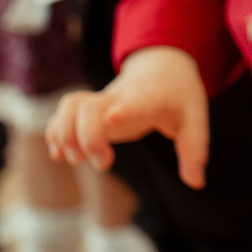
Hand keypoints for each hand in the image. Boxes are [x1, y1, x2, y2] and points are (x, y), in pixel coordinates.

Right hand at [49, 46, 209, 184]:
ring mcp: (101, 101)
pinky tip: (60, 154)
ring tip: (76, 159)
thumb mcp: (196, 120)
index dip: (124, 111)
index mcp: (150, 99)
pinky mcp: (89, 107)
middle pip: (90, 108)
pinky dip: (56, 133)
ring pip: (70, 106)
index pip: (135, 103)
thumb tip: (195, 182)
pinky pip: (63, 113)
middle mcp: (119, 98)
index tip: (114, 120)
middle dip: (88, 137)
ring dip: (65, 135)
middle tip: (104, 163)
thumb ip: (194, 150)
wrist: (162, 68)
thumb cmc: (179, 97)